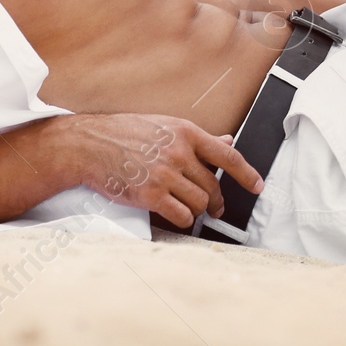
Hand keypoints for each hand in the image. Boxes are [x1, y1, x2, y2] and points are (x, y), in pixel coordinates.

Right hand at [69, 113, 262, 229]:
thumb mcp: (165, 125)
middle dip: (218, 200)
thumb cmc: (123, 133)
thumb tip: (226, 139)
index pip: (228, 155)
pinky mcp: (150, 196)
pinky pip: (181, 215)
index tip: (257, 185)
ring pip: (199, 202)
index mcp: (185, 132)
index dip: (247, 173)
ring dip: (198, 210)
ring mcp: (165, 175)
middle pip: (213, 185)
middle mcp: (179, 153)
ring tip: (189, 208)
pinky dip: (183, 219)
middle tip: (216, 207)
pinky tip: (177, 214)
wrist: (88, 145)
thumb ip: (196, 138)